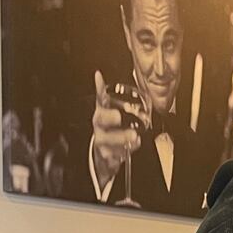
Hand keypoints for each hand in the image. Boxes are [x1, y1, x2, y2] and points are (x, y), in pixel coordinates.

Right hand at [91, 69, 138, 188]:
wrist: (102, 153)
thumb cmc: (107, 128)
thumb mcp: (106, 111)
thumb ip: (103, 94)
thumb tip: (98, 75)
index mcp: (100, 114)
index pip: (99, 102)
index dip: (100, 93)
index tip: (104, 86)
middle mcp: (99, 128)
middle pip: (100, 121)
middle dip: (110, 118)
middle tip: (119, 116)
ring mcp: (102, 143)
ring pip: (108, 140)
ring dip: (121, 138)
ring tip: (134, 137)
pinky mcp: (107, 157)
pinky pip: (113, 157)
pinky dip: (121, 154)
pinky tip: (129, 150)